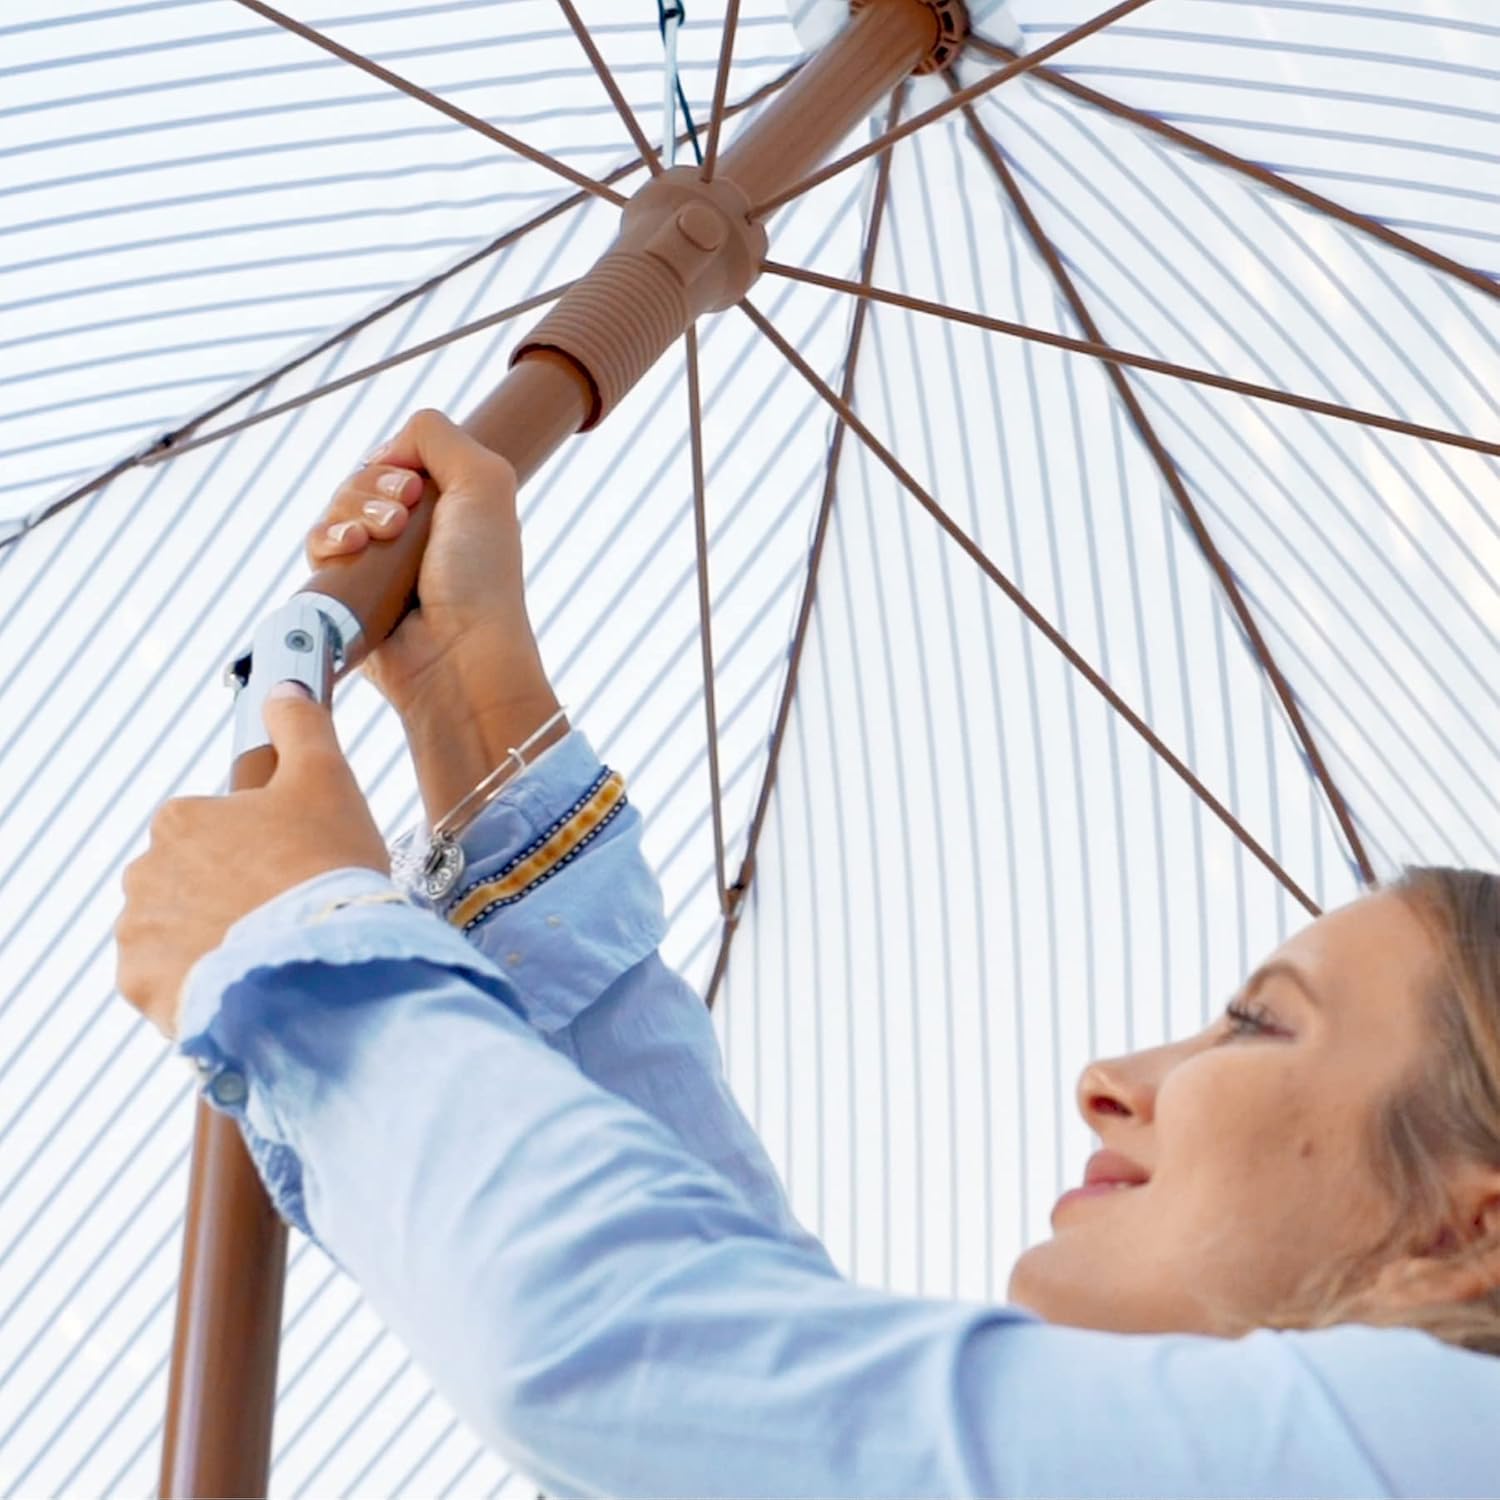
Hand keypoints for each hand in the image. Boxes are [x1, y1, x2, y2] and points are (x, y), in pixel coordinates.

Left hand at [115, 683, 389, 1038]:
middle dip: (233, 891)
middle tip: (288, 907)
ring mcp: (139, 934)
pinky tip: (249, 977)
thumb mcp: (327, 779)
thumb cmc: (326, 871)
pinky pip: (171, 982)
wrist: (322, 969)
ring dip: (216, 936)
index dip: (263, 843)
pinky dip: (202, 980)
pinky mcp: (145, 988)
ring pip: (181, 930)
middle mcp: (146, 871)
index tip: (293, 862)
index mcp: (182, 818)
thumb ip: (300, 726)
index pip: (217, 826)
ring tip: (273, 947)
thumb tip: (282, 690)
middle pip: (195, 879)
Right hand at [307, 408, 565, 819]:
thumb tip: (387, 448)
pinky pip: (317, 550)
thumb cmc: (480, 576)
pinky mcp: (348, 595)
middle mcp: (414, 534)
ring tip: (375, 539)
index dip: (393, 463)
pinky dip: (326, 541)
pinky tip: (348, 551)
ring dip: (348, 513)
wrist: (456, 655)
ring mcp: (380, 565)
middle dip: (369, 490)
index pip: (395, 461)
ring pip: (334, 512)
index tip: (413, 489)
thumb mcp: (485, 480)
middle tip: (398, 522)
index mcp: (448, 507)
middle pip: (359, 481)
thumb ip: (437, 434)